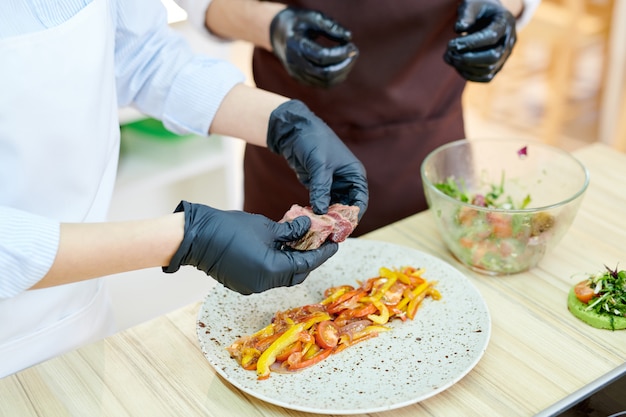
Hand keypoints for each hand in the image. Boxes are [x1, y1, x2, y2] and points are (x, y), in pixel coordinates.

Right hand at [162, 201, 337, 294]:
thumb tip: (308, 226)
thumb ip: (291, 231)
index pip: (305, 264)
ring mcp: (251, 287)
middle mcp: (263, 284)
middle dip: (309, 259)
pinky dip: (278, 264)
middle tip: (320, 243)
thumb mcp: (266, 227)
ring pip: (282, 276)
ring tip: (302, 242)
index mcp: (271, 270)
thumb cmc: (230, 228)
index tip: (334, 243)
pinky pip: (268, 276)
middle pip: (296, 274)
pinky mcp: (243, 283)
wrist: (195, 237)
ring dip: (293, 261)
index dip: (322, 253)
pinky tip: (282, 248)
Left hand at [267, 100, 368, 218]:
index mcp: (354, 174)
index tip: (344, 227)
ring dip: (327, 218)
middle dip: (339, 220)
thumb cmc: (313, 141)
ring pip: (334, 207)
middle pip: (347, 207)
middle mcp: (346, 181)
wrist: (294, 131)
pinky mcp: (319, 187)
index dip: (354, 215)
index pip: (360, 200)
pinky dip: (318, 212)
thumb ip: (321, 188)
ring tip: (319, 229)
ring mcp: (332, 185)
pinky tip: (311, 219)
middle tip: (330, 233)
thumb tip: (321, 210)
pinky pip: (321, 203)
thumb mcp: (320, 165)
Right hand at [270, 7, 357, 87]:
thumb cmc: (298, 22)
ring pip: (326, 82)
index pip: (321, 57)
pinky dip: (336, 76)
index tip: (352, 46)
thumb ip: (330, 26)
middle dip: (344, 65)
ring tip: (349, 57)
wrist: (278, 34)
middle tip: (354, 52)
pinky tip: (342, 64)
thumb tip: (349, 37)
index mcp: (295, 45)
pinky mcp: (301, 80)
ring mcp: (297, 74)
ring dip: (343, 71)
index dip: (340, 54)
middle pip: (325, 73)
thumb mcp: (312, 17)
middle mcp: (295, 63)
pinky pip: (323, 84)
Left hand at [443, 0, 516, 81]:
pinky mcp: (498, 66)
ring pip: (488, 70)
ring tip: (448, 57)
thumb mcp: (471, 4)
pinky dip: (469, 75)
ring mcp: (505, 56)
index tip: (451, 44)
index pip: (491, 36)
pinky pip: (486, 78)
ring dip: (465, 67)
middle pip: (493, 57)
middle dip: (467, 58)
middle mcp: (509, 41)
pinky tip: (456, 65)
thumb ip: (466, 14)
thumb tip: (459, 29)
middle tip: (449, 53)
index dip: (470, 43)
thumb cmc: (478, 9)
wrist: (489, 17)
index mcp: (505, 22)